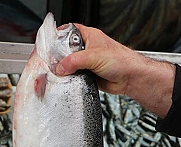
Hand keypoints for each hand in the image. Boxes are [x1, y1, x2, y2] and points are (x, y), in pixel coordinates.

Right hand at [55, 24, 175, 117]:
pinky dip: (71, 79)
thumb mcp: (93, 56)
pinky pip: (75, 76)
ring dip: (66, 70)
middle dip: (59, 57)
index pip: (68, 31)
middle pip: (66, 50)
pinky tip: (69, 80)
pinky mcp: (88, 75)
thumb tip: (60, 68)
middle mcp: (87, 48)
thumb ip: (74, 61)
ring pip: (69, 65)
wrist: (131, 79)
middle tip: (53, 63)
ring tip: (61, 73)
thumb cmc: (122, 61)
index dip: (58, 37)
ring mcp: (87, 62)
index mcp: (89, 36)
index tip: (49, 44)